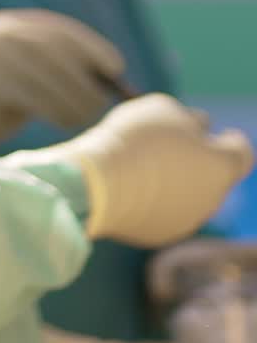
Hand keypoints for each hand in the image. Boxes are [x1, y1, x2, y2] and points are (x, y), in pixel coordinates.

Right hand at [0, 9, 127, 145]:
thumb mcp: (27, 77)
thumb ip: (59, 69)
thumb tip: (113, 75)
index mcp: (4, 26)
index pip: (54, 30)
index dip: (89, 46)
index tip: (116, 67)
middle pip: (51, 49)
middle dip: (83, 77)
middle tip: (101, 103)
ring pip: (44, 73)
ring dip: (73, 98)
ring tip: (85, 117)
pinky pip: (30, 95)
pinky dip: (55, 109)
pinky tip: (64, 122)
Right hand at [26, 95, 252, 247]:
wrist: (100, 182)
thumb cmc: (136, 139)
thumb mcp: (163, 110)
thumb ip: (188, 119)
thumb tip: (198, 126)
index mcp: (221, 167)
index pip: (241, 154)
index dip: (231, 142)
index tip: (222, 134)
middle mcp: (213, 198)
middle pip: (211, 175)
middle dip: (196, 160)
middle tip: (167, 143)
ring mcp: (188, 219)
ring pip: (187, 195)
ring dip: (174, 179)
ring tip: (140, 162)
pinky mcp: (162, 233)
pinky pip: (163, 211)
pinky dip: (153, 198)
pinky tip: (128, 183)